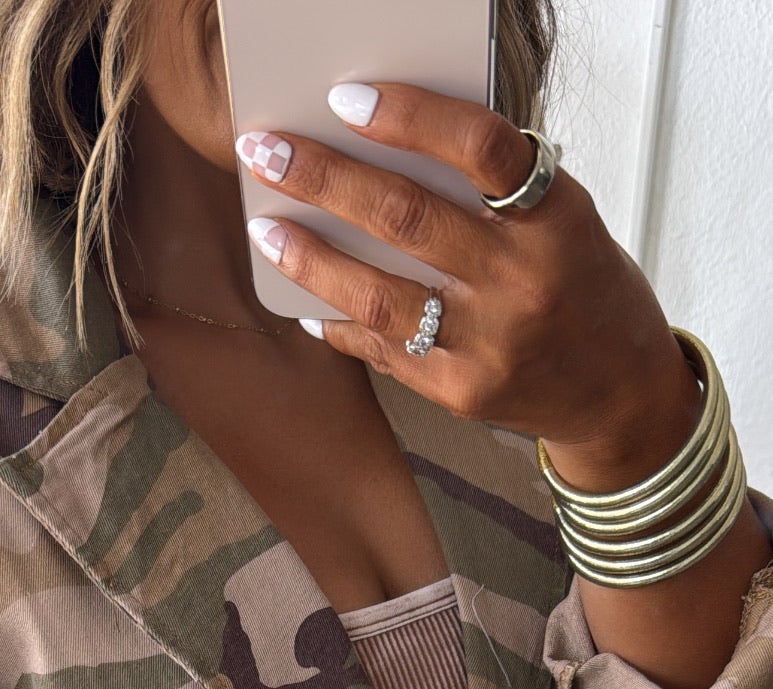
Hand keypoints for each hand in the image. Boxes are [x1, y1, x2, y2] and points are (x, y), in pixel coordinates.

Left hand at [235, 83, 699, 480]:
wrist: (620, 392)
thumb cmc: (582, 285)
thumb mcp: (562, 219)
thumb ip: (493, 189)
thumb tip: (387, 149)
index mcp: (554, 219)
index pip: (482, 150)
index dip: (410, 117)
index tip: (345, 98)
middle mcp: (522, 281)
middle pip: (407, 218)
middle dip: (324, 178)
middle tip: (265, 150)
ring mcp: (490, 345)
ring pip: (380, 296)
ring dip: (311, 259)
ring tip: (268, 231)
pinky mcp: (463, 393)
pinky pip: (385, 352)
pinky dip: (340, 324)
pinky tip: (305, 303)